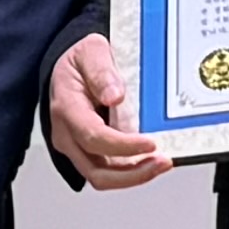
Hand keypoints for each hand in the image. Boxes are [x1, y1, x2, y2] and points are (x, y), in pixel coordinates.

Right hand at [49, 29, 171, 189]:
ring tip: (161, 163)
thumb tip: (114, 95)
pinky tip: (151, 161)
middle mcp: (67, 135)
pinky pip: (110, 172)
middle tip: (162, 161)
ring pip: (103, 178)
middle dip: (133, 173)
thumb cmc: (80, 62)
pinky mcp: (89, 154)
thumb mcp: (91, 51)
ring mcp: (77, 148)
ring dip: (135, 176)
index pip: (93, 136)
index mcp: (66, 108)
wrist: (70, 69)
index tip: (151, 143)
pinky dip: (132, 171)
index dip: (124, 145)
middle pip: (96, 171)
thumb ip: (101, 70)